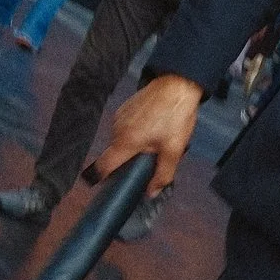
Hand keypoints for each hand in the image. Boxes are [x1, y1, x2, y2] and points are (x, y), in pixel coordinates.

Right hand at [90, 75, 202, 194]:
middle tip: (152, 160)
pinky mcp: (124, 108)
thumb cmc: (175, 118)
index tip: (106, 186)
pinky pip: (126, 128)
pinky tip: (154, 128)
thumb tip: (150, 194)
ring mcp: (118, 118)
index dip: (102, 178)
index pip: (103, 166)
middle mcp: (115, 130)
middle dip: (130, 160)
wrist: (177, 85)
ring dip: (135, 145)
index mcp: (124, 142)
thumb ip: (162, 174)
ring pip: (122, 140)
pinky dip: (137, 133)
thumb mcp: (174, 150)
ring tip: (158, 141)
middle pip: (116, 154)